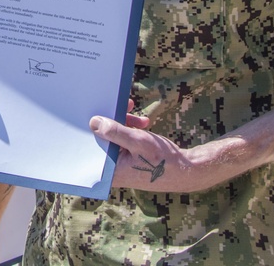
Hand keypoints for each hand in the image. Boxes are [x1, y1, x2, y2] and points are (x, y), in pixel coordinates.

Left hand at [91, 113, 229, 192]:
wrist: (186, 170)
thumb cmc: (163, 161)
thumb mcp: (138, 142)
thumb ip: (116, 132)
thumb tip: (93, 122)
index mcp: (110, 170)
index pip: (89, 148)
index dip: (87, 129)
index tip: (88, 110)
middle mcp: (111, 168)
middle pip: (101, 139)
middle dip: (109, 120)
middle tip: (117, 104)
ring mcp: (119, 162)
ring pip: (112, 136)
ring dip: (123, 122)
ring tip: (137, 114)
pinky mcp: (127, 157)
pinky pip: (122, 139)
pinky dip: (129, 128)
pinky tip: (142, 122)